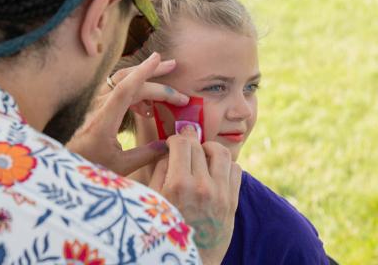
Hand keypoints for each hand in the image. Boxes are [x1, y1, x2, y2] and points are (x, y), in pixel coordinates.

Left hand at [66, 52, 189, 175]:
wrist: (64, 165)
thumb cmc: (89, 167)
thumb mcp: (119, 167)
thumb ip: (146, 155)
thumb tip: (170, 145)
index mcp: (102, 121)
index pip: (124, 89)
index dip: (142, 72)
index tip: (157, 58)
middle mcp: (95, 106)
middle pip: (127, 81)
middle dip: (153, 73)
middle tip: (173, 66)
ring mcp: (92, 103)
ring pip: (120, 80)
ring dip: (143, 76)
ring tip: (164, 77)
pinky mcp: (93, 104)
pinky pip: (116, 89)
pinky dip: (134, 90)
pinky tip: (147, 106)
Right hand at [148, 125, 241, 264]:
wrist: (189, 261)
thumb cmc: (164, 231)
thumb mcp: (153, 199)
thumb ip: (160, 170)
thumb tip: (170, 150)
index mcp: (179, 184)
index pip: (182, 143)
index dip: (176, 138)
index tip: (172, 142)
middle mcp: (202, 186)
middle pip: (200, 145)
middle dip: (190, 139)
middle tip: (185, 141)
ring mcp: (221, 194)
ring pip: (222, 153)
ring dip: (210, 148)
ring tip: (202, 153)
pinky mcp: (232, 203)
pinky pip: (236, 170)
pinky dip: (226, 164)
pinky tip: (215, 169)